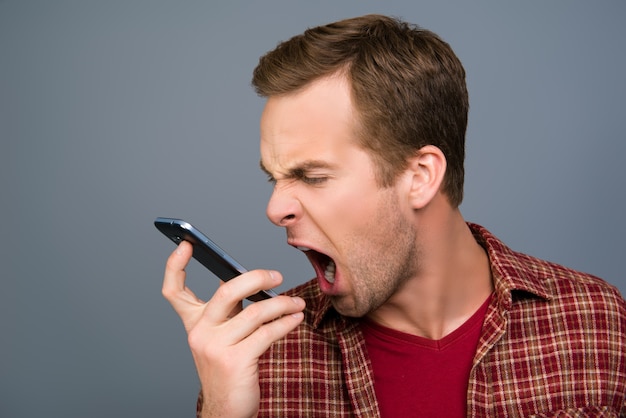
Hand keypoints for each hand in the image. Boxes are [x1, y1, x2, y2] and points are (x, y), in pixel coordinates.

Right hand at [162, 241, 304, 417]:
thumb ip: (227, 312)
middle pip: (226, 291)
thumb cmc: (228, 369)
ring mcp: (216, 347)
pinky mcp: (236, 361)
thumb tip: (247, 282)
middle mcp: (200, 333)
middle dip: (256, 278)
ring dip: (282, 305)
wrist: (226, 410)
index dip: (175, 266)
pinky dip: (286, 323)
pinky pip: (267, 333)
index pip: (173, 292)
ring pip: (255, 312)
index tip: (186, 245)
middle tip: (276, 276)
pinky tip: (295, 319)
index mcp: (194, 324)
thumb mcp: (220, 338)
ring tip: (296, 304)